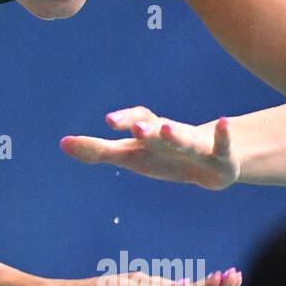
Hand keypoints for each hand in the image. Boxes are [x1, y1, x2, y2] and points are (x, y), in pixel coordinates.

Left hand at [60, 107, 239, 189]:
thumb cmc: (163, 157)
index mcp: (150, 132)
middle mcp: (172, 132)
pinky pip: (221, 145)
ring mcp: (196, 144)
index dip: (124, 119)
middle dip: (145, 128)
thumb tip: (62, 143)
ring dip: (174, 134)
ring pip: (184, 138)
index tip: (108, 122)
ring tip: (165, 128)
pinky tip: (223, 122)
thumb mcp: (130, 156)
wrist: (210, 165)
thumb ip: (97, 150)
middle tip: (134, 129)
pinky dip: (222, 134)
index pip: (136, 120)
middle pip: (158, 128)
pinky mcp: (219, 157)